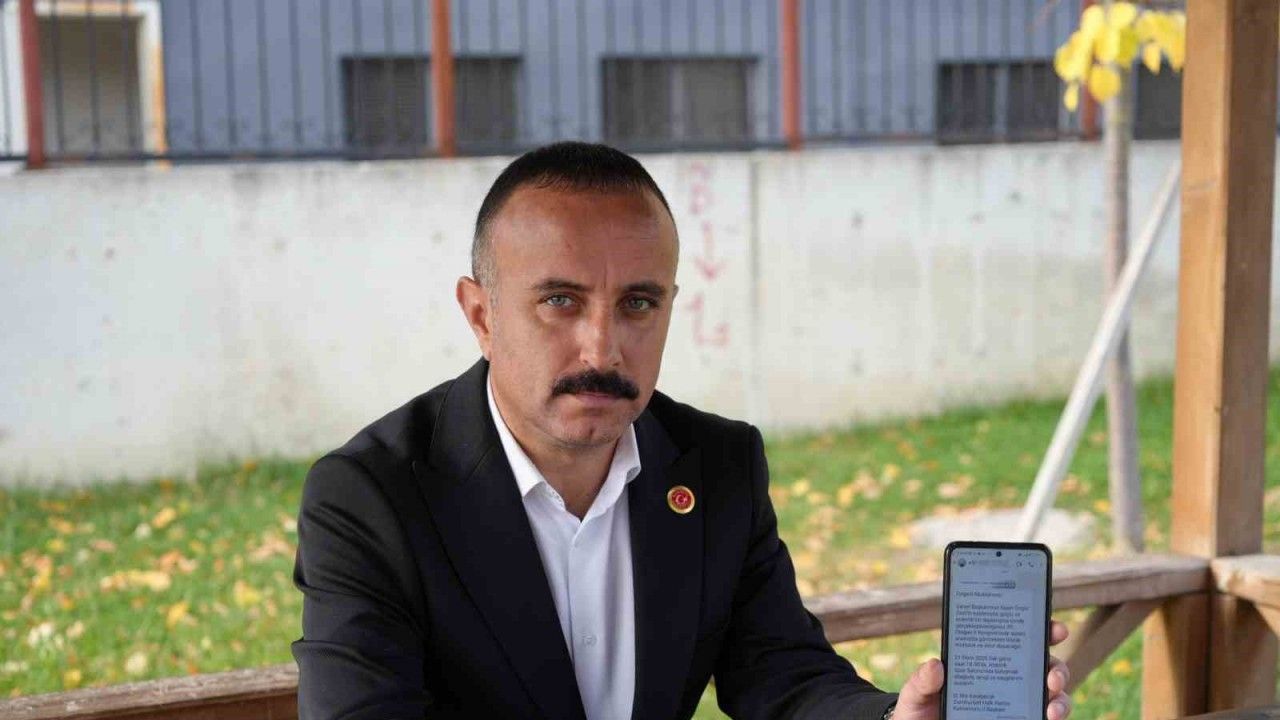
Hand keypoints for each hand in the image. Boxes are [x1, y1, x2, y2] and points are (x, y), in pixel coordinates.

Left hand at [890, 619, 1071, 719]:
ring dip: (1060, 699)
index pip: (1017, 639)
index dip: (1042, 630)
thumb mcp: (916, 693)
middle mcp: (1007, 679)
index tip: (1055, 629)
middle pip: (1044, 667)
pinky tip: (1048, 718)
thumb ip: (922, 680)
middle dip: (1057, 668)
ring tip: (1052, 708)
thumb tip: (935, 665)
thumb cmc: (920, 710)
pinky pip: (1044, 719)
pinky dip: (1054, 718)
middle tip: (1052, 677)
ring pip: (1052, 696)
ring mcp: (1016, 703)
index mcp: (986, 660)